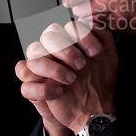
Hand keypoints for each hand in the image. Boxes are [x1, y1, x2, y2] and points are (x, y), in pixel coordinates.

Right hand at [15, 20, 118, 135]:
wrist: (92, 112)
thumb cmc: (99, 83)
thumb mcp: (109, 59)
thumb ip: (104, 38)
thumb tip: (93, 23)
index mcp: (69, 42)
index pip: (67, 27)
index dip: (81, 37)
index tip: (94, 53)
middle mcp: (53, 52)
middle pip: (48, 36)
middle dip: (65, 49)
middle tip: (81, 65)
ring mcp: (41, 69)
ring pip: (33, 53)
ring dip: (53, 67)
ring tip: (71, 80)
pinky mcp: (34, 88)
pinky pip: (25, 83)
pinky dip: (42, 88)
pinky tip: (59, 92)